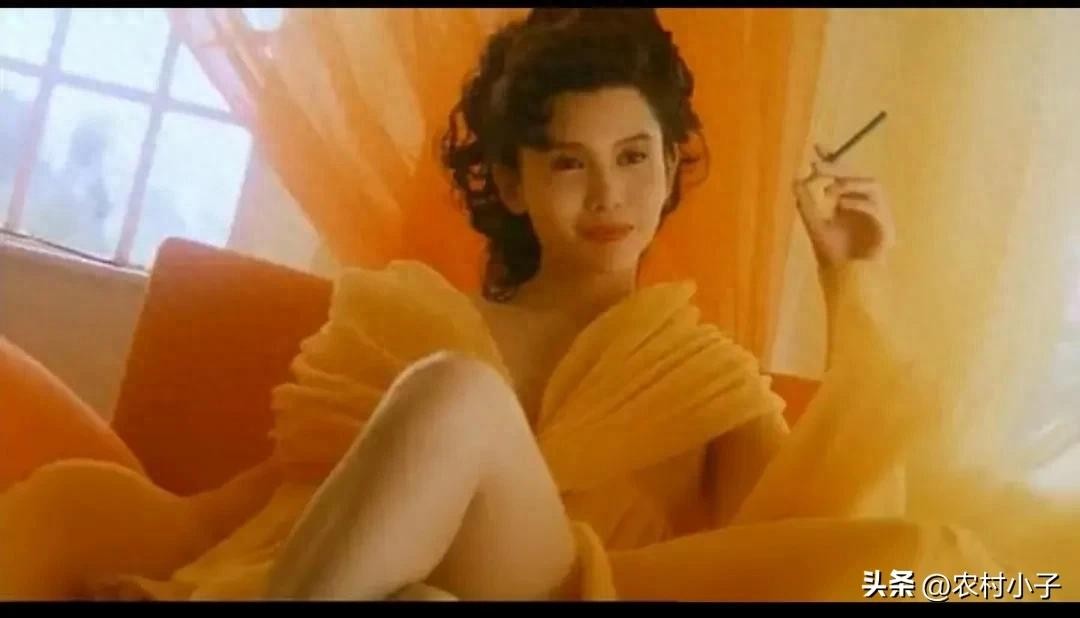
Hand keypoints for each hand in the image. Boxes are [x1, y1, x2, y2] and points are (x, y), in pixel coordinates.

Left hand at [792, 145, 895, 268]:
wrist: (846, 280)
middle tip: (818, 166)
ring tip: (831, 189)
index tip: (817, 147)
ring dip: (851, 183)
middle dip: (839, 168)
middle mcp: (865, 203)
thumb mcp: (815, 226)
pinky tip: (842, 204)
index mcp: (849, 200)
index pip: (843, 173)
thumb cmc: (832, 254)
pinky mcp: (886, 228)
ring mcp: (878, 214)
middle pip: (858, 175)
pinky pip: (877, 208)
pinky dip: (859, 202)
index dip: (833, 158)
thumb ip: (806, 205)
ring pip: (873, 186)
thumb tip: (795, 181)